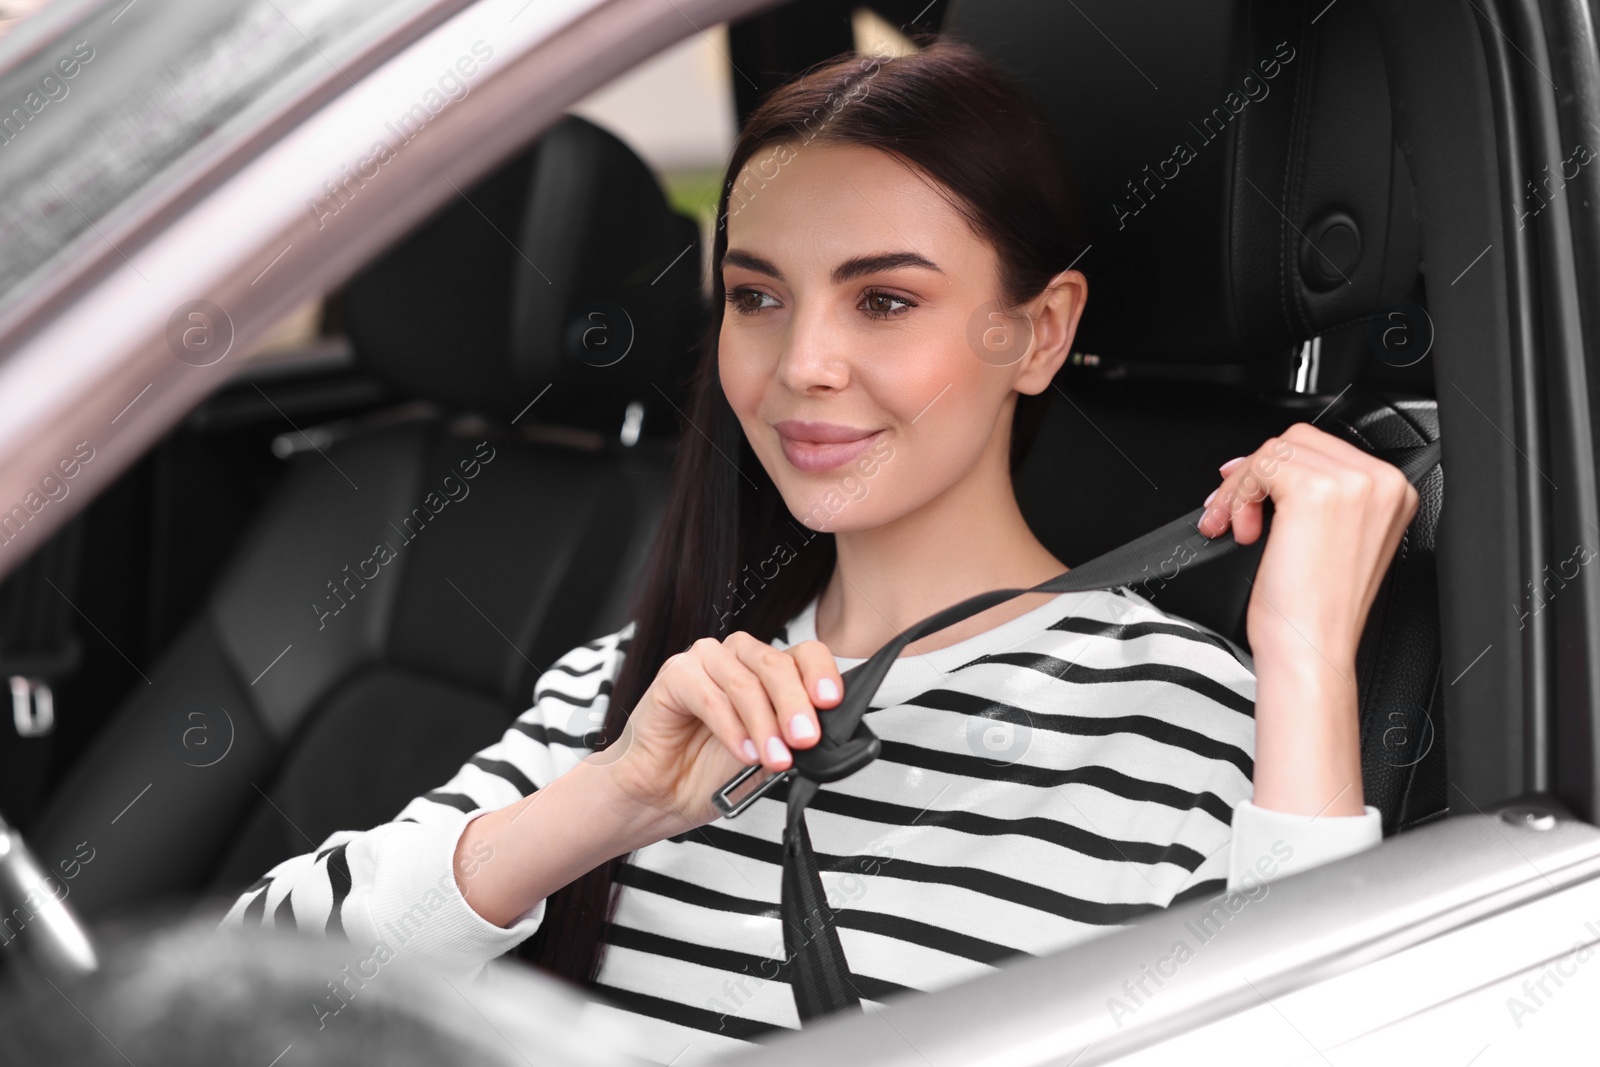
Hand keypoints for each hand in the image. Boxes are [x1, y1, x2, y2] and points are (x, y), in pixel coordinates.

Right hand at [589, 632, 843, 833]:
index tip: (832, 703)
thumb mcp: (772, 753)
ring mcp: (705, 661)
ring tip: (774, 758)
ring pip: (745, 681)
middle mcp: (739, 657)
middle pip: (777, 664)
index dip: (822, 675)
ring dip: (764, 724)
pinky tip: (742, 751)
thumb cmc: (715, 769)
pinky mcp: (675, 675)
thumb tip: (828, 731)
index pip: (806, 654)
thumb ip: (795, 735)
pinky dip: (730, 727)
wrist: (666, 794)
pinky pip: (709, 696)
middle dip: (795, 706)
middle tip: (805, 739)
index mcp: (768, 668)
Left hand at [1196, 422, 1419, 817]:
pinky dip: (1239, 494)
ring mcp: (1353, 483)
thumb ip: (1321, 496)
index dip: (1277, 469)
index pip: (1324, 450)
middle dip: (1256, 475)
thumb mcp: (1330, 539)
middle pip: (1298, 441)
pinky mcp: (1318, 490)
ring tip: (1238, 528)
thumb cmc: (1317, 611)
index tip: (1250, 491)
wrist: (1313, 648)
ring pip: (1276, 450)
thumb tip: (1275, 465)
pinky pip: (1261, 465)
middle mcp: (1381, 483)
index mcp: (1392, 492)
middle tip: (1234, 514)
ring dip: (1243, 488)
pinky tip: (1243, 530)